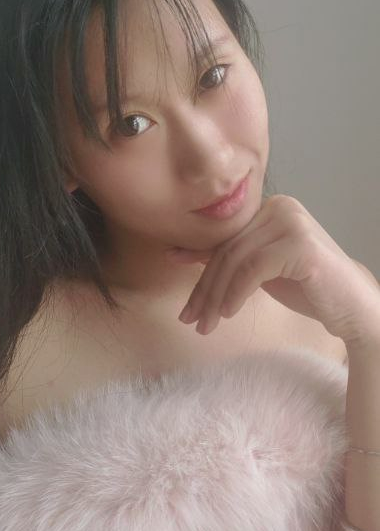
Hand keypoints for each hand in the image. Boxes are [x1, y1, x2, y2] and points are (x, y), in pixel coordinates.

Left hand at [176, 194, 379, 347]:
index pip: (224, 238)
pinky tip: (228, 313)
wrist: (352, 305)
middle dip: (204, 288)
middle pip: (227, 249)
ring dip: (215, 296)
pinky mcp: (300, 244)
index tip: (183, 300)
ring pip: (236, 259)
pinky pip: (253, 268)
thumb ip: (227, 257)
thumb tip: (176, 253)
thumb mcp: (258, 268)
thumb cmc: (307, 286)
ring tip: (204, 324)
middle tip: (189, 319)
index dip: (197, 269)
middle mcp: (280, 206)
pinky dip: (235, 292)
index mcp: (269, 206)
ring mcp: (291, 222)